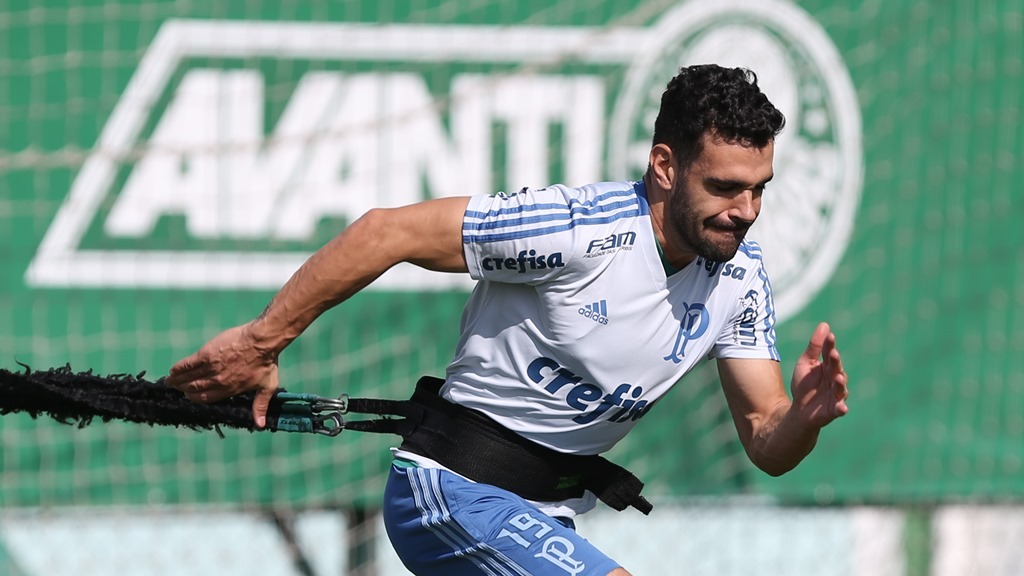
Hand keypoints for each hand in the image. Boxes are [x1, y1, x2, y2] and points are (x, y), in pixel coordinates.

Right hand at [164, 322, 279, 427]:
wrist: (261, 341)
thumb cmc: (267, 362)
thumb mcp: (267, 386)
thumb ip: (260, 406)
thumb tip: (260, 425)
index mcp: (230, 390)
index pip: (207, 398)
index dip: (196, 398)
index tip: (189, 396)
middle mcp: (218, 381)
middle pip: (195, 389)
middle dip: (184, 390)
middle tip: (178, 388)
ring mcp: (211, 367)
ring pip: (189, 377)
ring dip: (178, 380)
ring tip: (170, 381)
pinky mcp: (206, 354)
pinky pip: (188, 364)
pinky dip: (178, 368)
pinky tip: (172, 370)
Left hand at [790, 322, 848, 428]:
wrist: (800, 410)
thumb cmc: (805, 385)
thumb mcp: (805, 363)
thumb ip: (814, 347)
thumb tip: (825, 324)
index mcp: (828, 367)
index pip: (830, 354)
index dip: (830, 345)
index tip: (830, 336)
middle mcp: (835, 379)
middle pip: (837, 369)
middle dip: (836, 362)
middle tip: (833, 354)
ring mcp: (836, 394)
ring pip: (840, 388)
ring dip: (840, 384)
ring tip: (838, 378)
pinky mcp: (834, 409)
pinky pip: (840, 409)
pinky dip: (841, 408)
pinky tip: (842, 407)